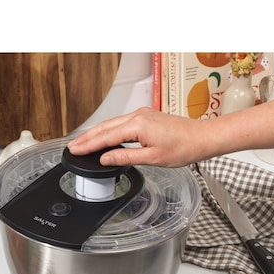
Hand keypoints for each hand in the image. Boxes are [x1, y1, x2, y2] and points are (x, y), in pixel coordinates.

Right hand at [68, 107, 206, 167]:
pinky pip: (121, 123)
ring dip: (96, 133)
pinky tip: (104, 137)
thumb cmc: (184, 148)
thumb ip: (125, 157)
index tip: (75, 150)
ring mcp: (142, 115)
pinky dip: (108, 130)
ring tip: (82, 143)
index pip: (106, 137)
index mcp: (138, 125)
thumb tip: (106, 159)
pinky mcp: (146, 117)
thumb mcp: (152, 158)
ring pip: (112, 124)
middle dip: (87, 137)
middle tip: (72, 147)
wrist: (202, 138)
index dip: (88, 145)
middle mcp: (138, 116)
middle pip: (105, 127)